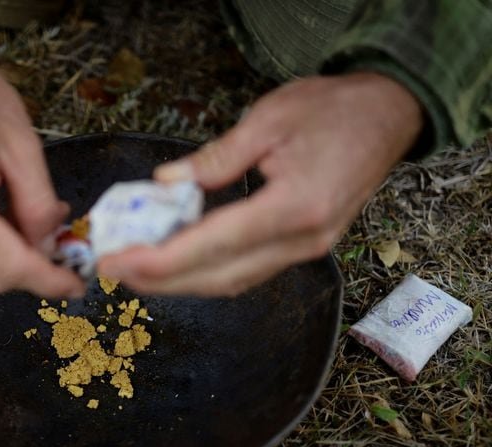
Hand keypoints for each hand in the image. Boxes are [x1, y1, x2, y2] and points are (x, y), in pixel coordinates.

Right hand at [0, 20, 83, 296]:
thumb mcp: (22, 144)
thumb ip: (38, 204)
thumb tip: (50, 247)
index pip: (7, 264)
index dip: (46, 281)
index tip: (78, 286)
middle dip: (34, 275)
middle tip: (68, 259)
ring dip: (16, 264)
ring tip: (46, 236)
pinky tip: (18, 228)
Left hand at [98, 72, 422, 295]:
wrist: (388, 117)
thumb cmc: (332, 110)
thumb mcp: (267, 121)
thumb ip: (214, 160)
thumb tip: (165, 184)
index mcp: (295, 206)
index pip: (215, 245)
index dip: (161, 260)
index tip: (119, 262)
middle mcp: (303, 240)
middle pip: (219, 276)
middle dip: (160, 279)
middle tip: (112, 269)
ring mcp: (306, 249)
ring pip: (232, 281)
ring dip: (180, 281)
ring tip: (135, 268)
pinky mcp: (303, 247)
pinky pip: (247, 271)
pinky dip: (206, 272)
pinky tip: (176, 262)